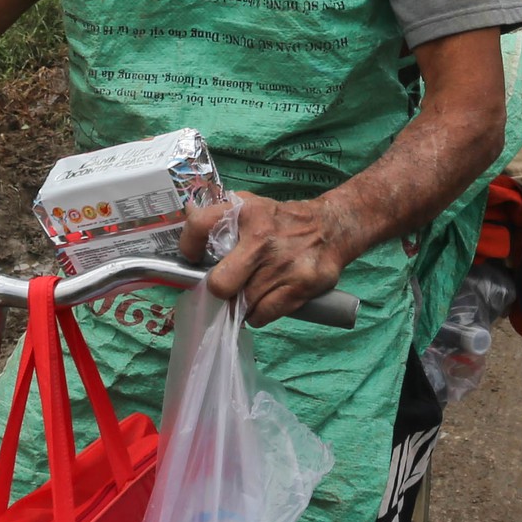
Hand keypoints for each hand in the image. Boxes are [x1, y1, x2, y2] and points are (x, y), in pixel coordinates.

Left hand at [177, 190, 356, 324]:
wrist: (333, 227)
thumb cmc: (282, 221)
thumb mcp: (251, 206)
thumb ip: (219, 219)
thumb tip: (188, 244)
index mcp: (245, 212)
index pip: (199, 225)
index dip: (189, 247)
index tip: (194, 259)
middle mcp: (262, 237)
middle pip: (220, 284)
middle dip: (219, 290)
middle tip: (225, 287)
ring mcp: (282, 265)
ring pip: (242, 304)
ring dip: (241, 304)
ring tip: (251, 290)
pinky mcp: (300, 287)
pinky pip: (262, 315)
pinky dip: (259, 313)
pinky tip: (265, 299)